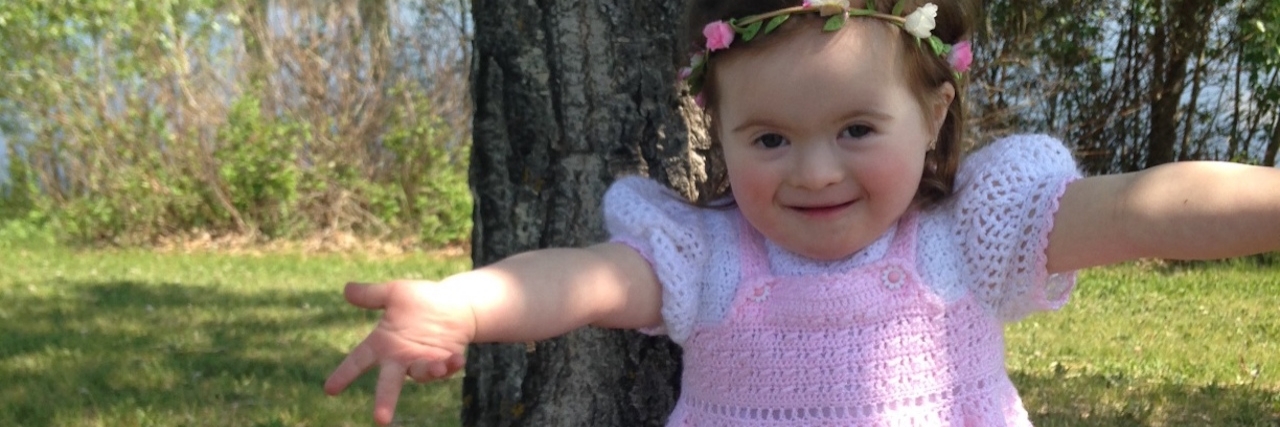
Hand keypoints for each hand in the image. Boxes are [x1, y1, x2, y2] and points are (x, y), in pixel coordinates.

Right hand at [324, 280, 473, 425]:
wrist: (454, 304)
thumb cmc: (421, 300)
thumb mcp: (394, 293)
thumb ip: (371, 295)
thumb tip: (346, 289)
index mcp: (382, 344)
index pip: (358, 360)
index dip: (344, 374)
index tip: (330, 390)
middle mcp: (399, 359)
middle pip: (388, 383)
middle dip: (384, 400)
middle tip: (381, 419)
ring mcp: (422, 363)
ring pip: (420, 374)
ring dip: (428, 372)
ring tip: (437, 367)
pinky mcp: (444, 363)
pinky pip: (446, 368)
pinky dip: (451, 365)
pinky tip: (457, 360)